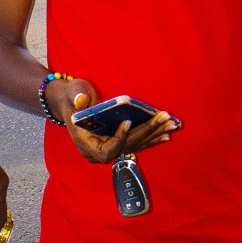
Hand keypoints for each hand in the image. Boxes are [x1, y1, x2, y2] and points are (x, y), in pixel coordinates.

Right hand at [47, 80, 177, 163]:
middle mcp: (97, 151)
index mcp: (84, 142)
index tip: (128, 122)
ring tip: (170, 125)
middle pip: (126, 148)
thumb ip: (76, 96)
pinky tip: (165, 133)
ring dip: (153, 136)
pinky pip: (136, 144)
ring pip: (134, 147)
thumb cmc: (72, 96)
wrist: (71, 102)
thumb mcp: (72, 92)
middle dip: (146, 133)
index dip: (119, 139)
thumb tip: (82, 100)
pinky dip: (151, 138)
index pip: (106, 151)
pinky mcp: (117, 144)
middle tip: (164, 120)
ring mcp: (108, 149)